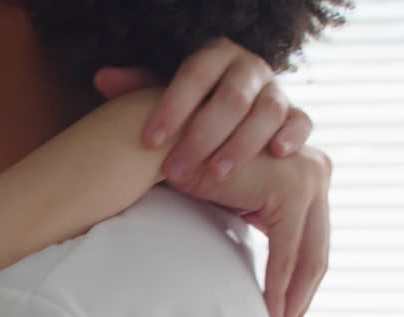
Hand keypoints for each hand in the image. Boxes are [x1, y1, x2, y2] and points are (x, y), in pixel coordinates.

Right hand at [94, 37, 328, 316]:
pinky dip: (279, 289)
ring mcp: (309, 177)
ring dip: (292, 305)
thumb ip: (246, 222)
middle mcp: (315, 172)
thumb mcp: (225, 205)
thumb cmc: (179, 170)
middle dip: (299, 306)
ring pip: (309, 258)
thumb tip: (242, 267)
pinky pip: (288, 253)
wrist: (159, 143)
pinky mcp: (292, 188)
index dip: (295, 291)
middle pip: (315, 255)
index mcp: (301, 177)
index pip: (306, 246)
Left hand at [96, 38, 313, 177]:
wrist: (230, 117)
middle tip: (176, 170)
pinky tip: (277, 154)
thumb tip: (102, 77)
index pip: (193, 74)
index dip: (172, 106)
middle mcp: (248, 69)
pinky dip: (291, 135)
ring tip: (217, 173)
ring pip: (267, 110)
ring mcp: (275, 91)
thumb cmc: (187, 109)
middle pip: (231, 97)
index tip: (149, 141)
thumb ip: (138, 88)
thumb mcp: (164, 97)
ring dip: (242, 143)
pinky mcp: (295, 115)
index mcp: (214, 56)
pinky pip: (301, 121)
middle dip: (203, 135)